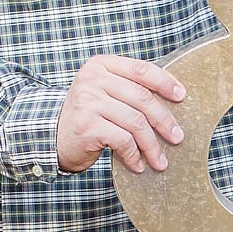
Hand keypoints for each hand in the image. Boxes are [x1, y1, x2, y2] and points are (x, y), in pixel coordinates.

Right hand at [56, 55, 186, 174]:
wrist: (50, 137)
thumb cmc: (87, 116)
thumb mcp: (103, 93)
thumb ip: (127, 89)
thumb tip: (172, 100)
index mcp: (101, 66)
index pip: (141, 69)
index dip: (165, 82)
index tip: (181, 96)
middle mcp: (93, 80)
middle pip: (142, 98)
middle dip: (164, 121)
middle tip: (177, 137)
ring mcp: (88, 102)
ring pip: (136, 123)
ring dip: (151, 145)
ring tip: (159, 161)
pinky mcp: (87, 125)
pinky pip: (123, 140)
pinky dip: (134, 155)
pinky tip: (137, 165)